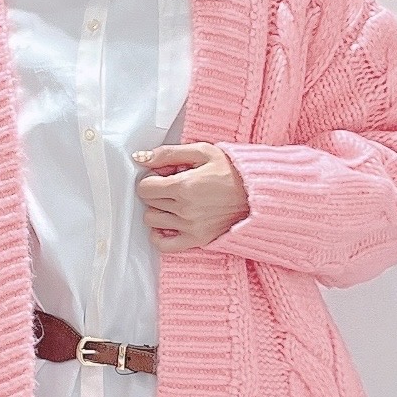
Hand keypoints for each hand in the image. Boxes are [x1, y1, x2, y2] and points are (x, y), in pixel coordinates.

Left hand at [131, 142, 249, 253]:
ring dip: (159, 210)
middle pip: (148, 203)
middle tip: (173, 186)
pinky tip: (168, 224)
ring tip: (175, 202)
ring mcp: (190, 227)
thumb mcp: (201, 151)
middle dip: (156, 192)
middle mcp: (185, 209)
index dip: (151, 179)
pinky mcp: (197, 239)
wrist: (256, 192)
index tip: (163, 176)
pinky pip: (164, 245)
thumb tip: (140, 158)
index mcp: (184, 185)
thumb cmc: (231, 170)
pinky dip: (160, 235)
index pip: (144, 187)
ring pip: (152, 221)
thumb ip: (168, 153)